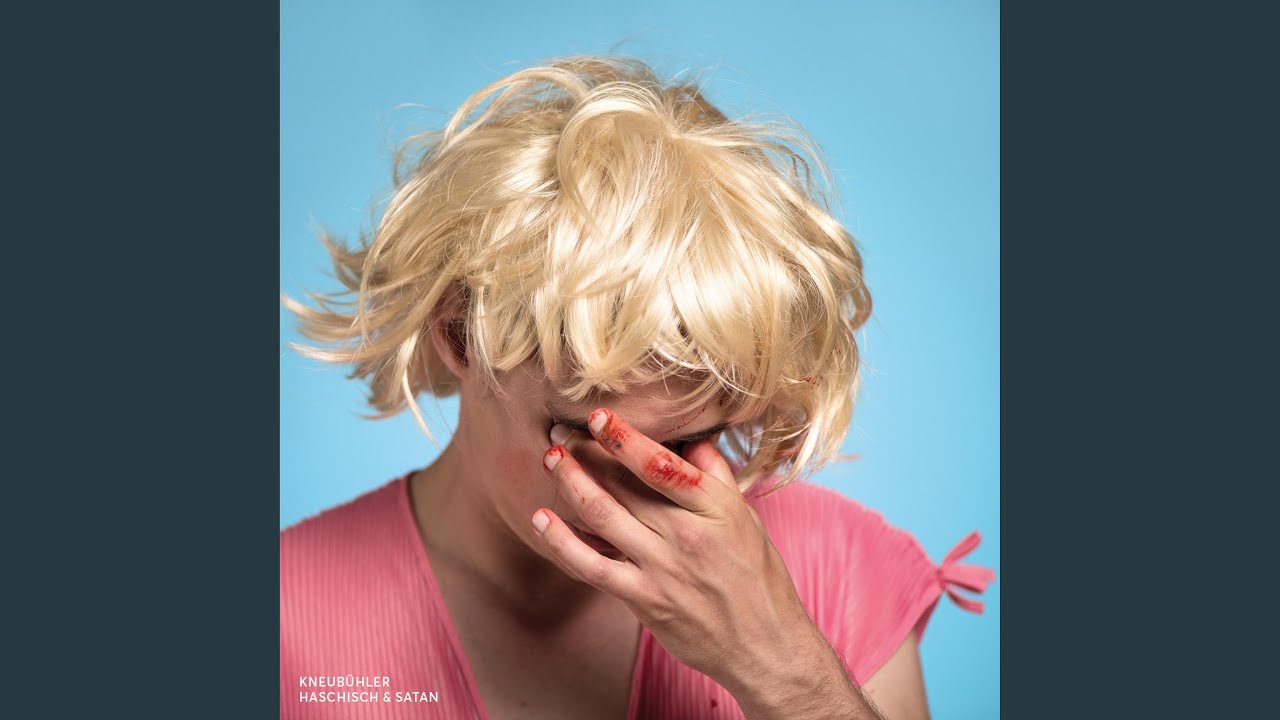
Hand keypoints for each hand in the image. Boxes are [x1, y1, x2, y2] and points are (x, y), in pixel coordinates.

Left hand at [532, 408, 864, 716]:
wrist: (763, 646)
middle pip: (625, 483)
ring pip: (603, 515)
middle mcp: (686, 533)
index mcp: (714, 507)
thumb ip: (715, 474)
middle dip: (587, 453)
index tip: (598, 416)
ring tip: (551, 459)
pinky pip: (591, 566)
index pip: (661, 463)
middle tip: (560, 432)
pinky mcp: (643, 598)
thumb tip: (689, 435)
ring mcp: (662, 567)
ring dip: (571, 483)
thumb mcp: (746, 517)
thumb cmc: (757, 578)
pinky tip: (541, 519)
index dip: (625, 438)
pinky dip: (561, 541)